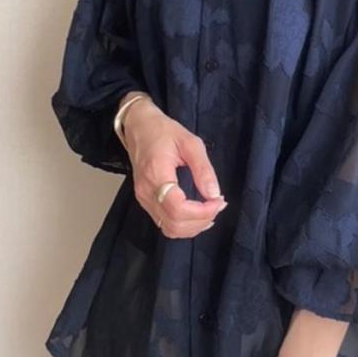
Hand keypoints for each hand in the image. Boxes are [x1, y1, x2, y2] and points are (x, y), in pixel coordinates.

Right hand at [120, 94, 227, 236]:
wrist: (139, 128)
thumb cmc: (163, 132)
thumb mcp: (190, 142)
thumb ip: (203, 169)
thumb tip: (214, 194)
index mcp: (156, 174)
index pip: (178, 208)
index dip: (202, 212)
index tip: (219, 200)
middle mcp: (146, 192)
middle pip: (175, 224)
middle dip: (202, 220)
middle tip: (219, 204)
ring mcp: (143, 199)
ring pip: (170, 228)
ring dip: (194, 226)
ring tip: (211, 209)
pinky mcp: (145, 201)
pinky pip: (165, 223)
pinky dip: (184, 224)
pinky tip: (198, 214)